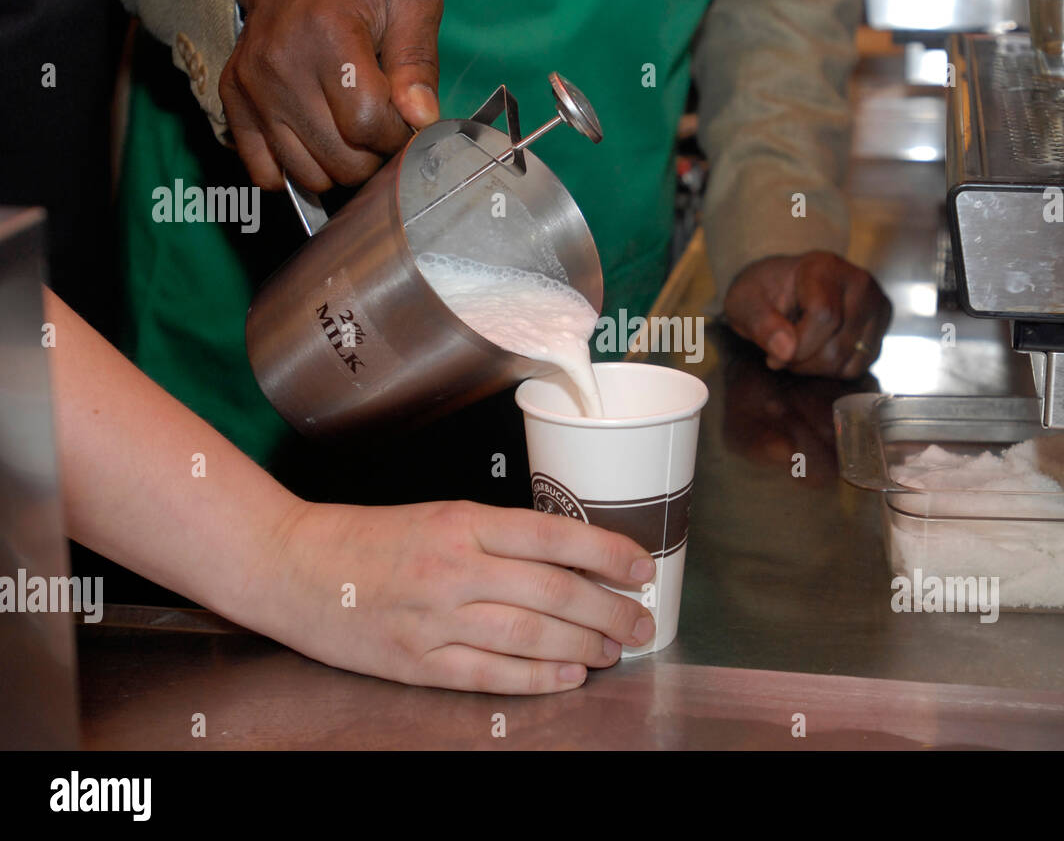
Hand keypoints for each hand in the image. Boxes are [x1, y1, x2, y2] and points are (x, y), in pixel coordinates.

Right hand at [221, 0, 443, 190]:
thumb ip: (419, 62)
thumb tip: (420, 119)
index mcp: (328, 34)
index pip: (368, 125)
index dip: (397, 134)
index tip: (404, 119)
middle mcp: (281, 65)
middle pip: (340, 160)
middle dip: (373, 155)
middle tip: (381, 126)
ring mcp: (253, 87)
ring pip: (308, 175)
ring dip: (339, 167)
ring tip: (350, 131)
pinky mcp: (234, 99)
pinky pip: (265, 172)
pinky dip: (295, 170)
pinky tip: (316, 143)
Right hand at [255, 499, 657, 693]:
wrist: (292, 564)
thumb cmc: (369, 537)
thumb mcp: (440, 514)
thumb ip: (500, 536)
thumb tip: (570, 560)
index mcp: (463, 522)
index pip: (555, 536)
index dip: (608, 554)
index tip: (641, 567)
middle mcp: (454, 567)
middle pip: (554, 591)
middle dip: (610, 610)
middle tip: (642, 621)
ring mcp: (435, 618)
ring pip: (531, 634)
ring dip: (584, 644)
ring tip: (616, 648)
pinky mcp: (416, 661)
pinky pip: (489, 674)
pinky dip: (536, 677)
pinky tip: (569, 675)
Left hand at [723, 251, 891, 378]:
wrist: (784, 288)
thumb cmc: (763, 292)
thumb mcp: (745, 303)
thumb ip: (760, 324)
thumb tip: (786, 351)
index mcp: (825, 267)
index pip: (824, 316)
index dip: (798, 345)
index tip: (772, 356)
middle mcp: (860, 283)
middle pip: (837, 346)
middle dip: (802, 362)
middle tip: (781, 354)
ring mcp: (876, 307)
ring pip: (849, 361)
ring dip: (815, 368)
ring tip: (797, 350)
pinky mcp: (880, 330)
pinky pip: (857, 368)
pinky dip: (831, 371)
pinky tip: (815, 353)